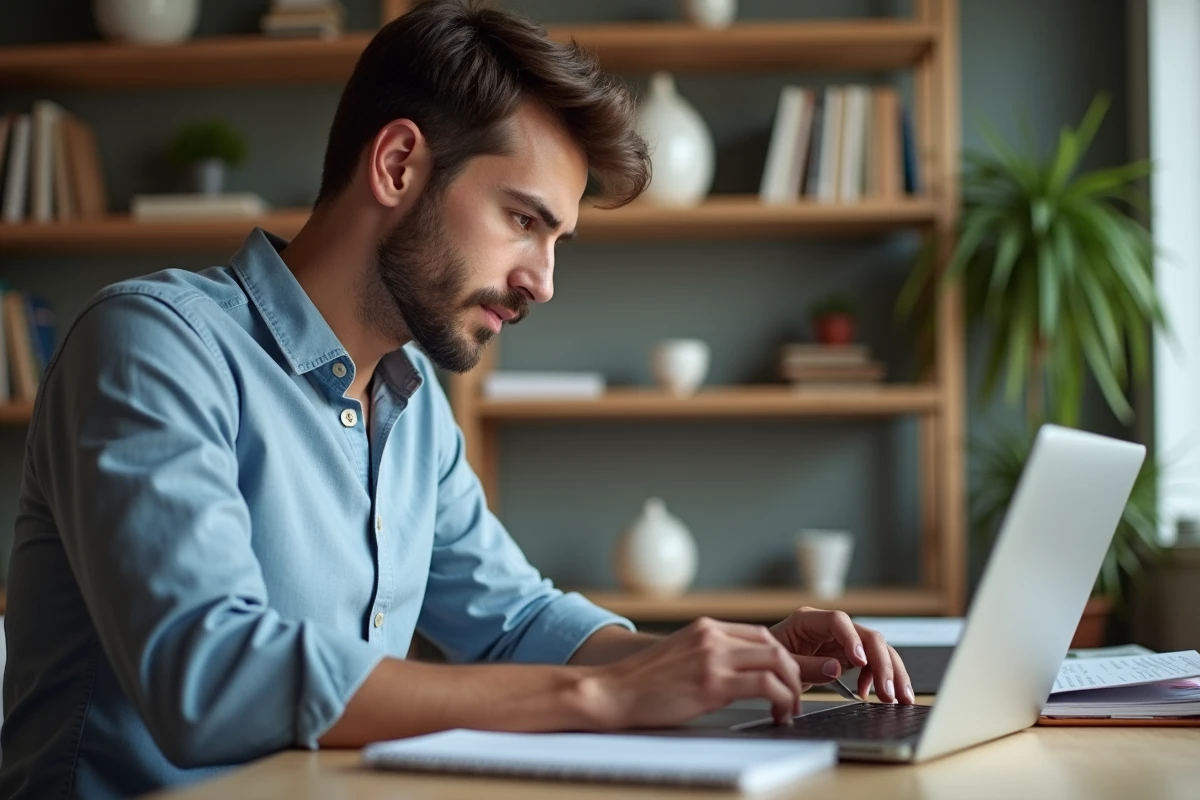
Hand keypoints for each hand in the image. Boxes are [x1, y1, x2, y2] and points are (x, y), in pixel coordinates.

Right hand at [592, 617, 804, 728]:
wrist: (612, 691)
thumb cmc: (642, 682)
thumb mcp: (680, 656)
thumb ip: (708, 656)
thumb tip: (736, 674)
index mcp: (705, 628)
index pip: (759, 635)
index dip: (779, 658)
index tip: (785, 679)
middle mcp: (712, 636)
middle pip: (773, 646)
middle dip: (793, 672)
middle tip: (795, 696)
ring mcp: (713, 657)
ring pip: (777, 662)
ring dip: (792, 687)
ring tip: (790, 709)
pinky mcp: (712, 682)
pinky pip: (766, 686)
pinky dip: (782, 699)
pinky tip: (778, 714)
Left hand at [770, 607, 913, 703]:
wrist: (767, 667)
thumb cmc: (769, 659)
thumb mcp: (782, 664)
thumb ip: (806, 666)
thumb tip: (836, 668)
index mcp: (808, 620)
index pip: (838, 621)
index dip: (851, 639)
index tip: (859, 662)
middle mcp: (831, 627)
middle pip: (867, 636)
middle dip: (882, 664)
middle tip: (888, 692)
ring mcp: (843, 641)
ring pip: (877, 650)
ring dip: (892, 674)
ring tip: (899, 699)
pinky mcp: (849, 656)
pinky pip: (873, 664)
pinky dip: (879, 680)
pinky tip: (872, 696)